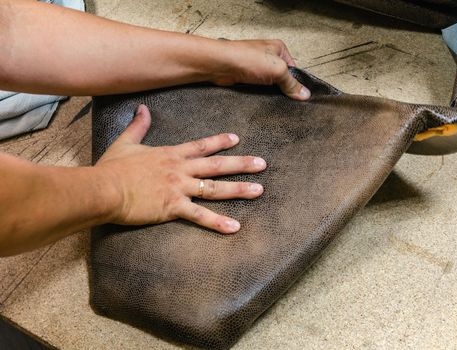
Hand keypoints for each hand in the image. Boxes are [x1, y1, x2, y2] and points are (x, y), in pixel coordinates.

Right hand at [95, 104, 265, 233]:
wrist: (103, 188)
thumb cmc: (112, 168)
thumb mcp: (125, 142)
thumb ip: (138, 126)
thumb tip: (142, 108)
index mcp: (170, 155)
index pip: (201, 146)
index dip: (220, 142)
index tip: (237, 138)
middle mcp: (180, 169)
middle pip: (217, 165)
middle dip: (242, 164)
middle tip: (263, 164)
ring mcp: (179, 188)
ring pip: (215, 188)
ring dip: (239, 189)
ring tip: (259, 189)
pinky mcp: (173, 207)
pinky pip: (200, 215)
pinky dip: (218, 222)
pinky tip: (235, 227)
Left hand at [213, 39, 310, 100]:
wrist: (220, 65)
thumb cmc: (246, 58)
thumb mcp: (277, 70)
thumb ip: (291, 83)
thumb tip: (304, 94)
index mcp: (279, 49)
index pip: (294, 68)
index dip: (296, 82)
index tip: (298, 95)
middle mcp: (268, 57)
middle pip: (282, 77)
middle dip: (283, 88)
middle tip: (286, 100)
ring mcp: (257, 68)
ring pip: (270, 85)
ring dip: (270, 92)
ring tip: (273, 100)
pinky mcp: (247, 78)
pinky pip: (259, 89)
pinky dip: (261, 95)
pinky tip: (262, 100)